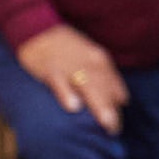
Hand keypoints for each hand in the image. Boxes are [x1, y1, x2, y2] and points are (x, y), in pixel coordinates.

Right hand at [13, 23, 127, 133]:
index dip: (116, 107)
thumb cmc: (65, 48)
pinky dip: (67, 93)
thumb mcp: (90, 57)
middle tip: (114, 129)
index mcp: (100, 60)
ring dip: (99, 104)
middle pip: (104, 88)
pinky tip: (73, 107)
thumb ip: (106, 77)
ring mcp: (70, 66)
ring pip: (88, 86)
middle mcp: (89, 63)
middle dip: (111, 109)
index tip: (114, 127)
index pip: (114, 86)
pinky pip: (59, 82)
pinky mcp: (50, 68)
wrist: (36, 28)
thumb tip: (123, 100)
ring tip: (107, 123)